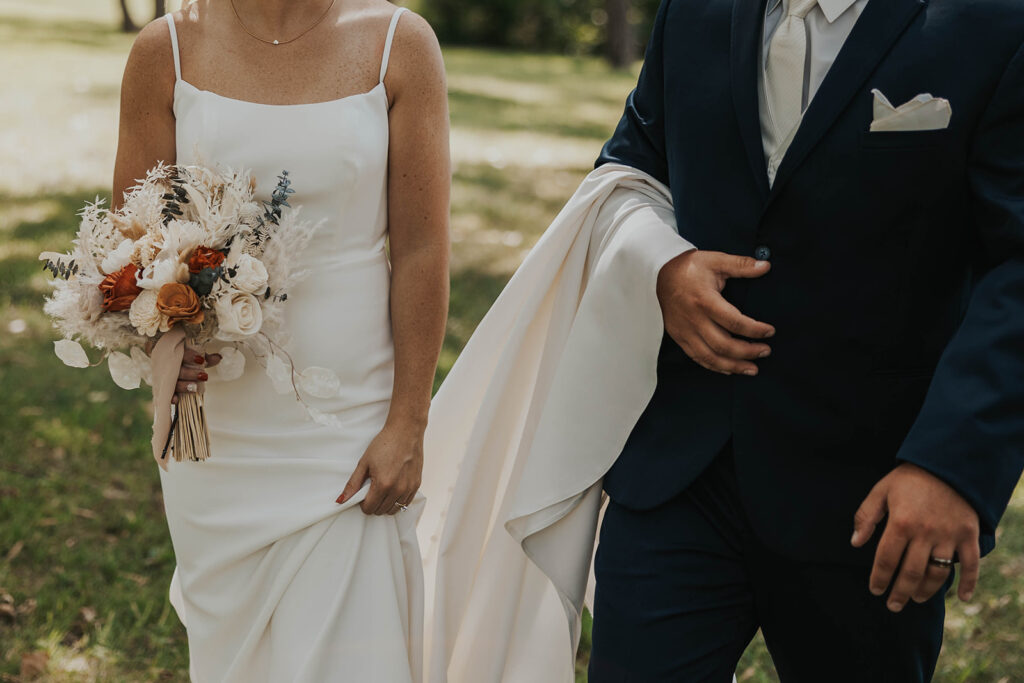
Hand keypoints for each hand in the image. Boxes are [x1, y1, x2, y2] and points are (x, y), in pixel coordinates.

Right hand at [171, 345, 221, 404]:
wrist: (166, 363)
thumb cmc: (183, 360)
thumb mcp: (194, 356)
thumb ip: (205, 358)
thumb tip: (218, 358)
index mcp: (175, 355)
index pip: (180, 354)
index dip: (190, 357)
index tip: (200, 359)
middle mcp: (168, 367)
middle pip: (177, 371)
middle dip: (190, 373)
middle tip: (203, 375)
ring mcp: (166, 379)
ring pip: (172, 383)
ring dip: (183, 386)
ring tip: (194, 387)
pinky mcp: (165, 389)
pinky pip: (166, 394)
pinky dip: (171, 397)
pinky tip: (176, 400)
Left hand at [336, 422, 423, 514]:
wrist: (405, 431)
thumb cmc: (385, 443)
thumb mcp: (364, 462)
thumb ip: (353, 484)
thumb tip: (341, 500)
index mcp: (383, 484)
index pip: (369, 509)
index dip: (363, 503)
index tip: (363, 493)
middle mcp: (398, 489)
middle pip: (381, 511)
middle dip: (374, 503)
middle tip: (372, 488)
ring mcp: (409, 488)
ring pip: (394, 509)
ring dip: (386, 504)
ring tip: (383, 488)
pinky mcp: (416, 485)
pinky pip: (406, 503)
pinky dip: (398, 500)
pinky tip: (394, 488)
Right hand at [657, 250, 774, 374]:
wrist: (659, 274)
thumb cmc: (689, 267)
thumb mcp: (716, 260)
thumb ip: (741, 265)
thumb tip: (766, 266)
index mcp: (704, 300)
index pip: (734, 322)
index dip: (755, 330)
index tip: (770, 331)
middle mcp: (694, 319)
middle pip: (723, 345)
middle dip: (748, 352)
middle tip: (766, 351)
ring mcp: (685, 331)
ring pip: (710, 357)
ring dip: (733, 366)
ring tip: (752, 368)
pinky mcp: (679, 337)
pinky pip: (697, 357)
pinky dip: (715, 367)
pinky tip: (729, 369)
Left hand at [852, 463, 980, 611]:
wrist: (947, 463)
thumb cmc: (910, 478)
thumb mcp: (881, 490)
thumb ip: (866, 516)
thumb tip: (855, 542)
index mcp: (901, 522)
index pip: (886, 559)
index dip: (879, 578)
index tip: (875, 590)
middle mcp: (925, 532)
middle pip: (911, 572)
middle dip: (899, 592)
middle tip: (893, 605)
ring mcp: (949, 535)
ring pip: (938, 572)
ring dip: (926, 590)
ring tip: (915, 598)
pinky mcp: (969, 535)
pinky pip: (972, 564)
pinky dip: (969, 583)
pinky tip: (962, 598)